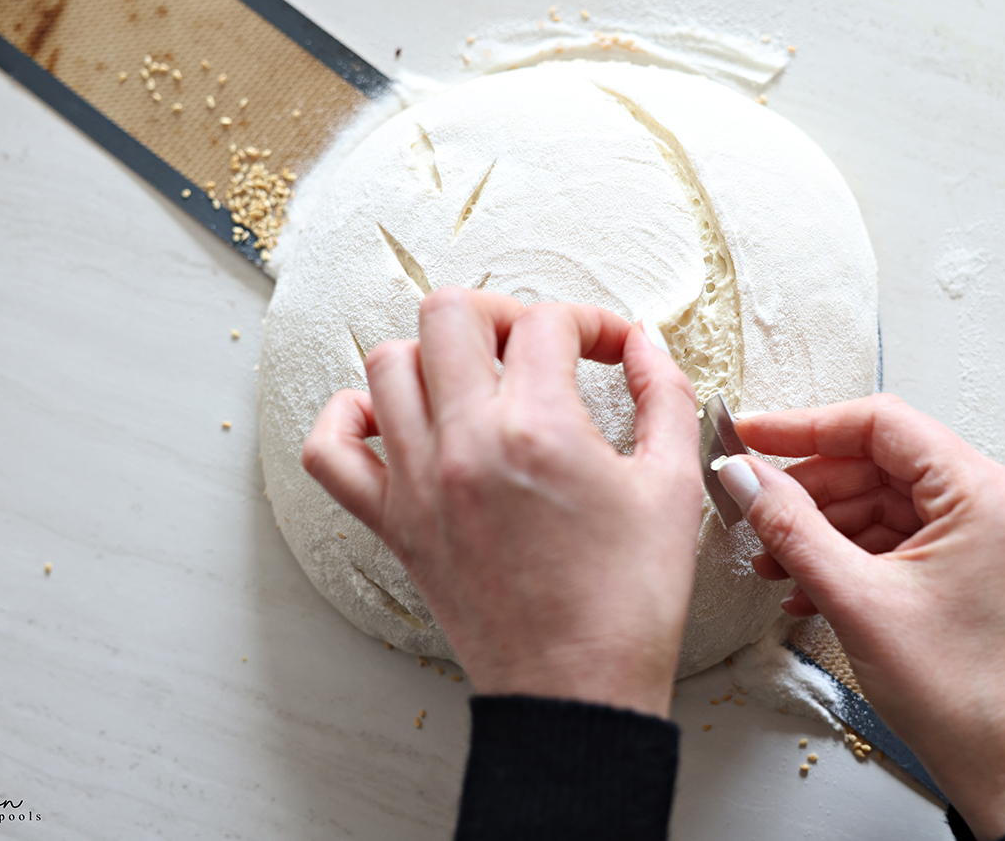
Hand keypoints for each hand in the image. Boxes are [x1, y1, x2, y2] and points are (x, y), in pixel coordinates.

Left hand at [301, 288, 702, 717]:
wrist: (576, 692)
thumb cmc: (628, 604)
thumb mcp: (673, 488)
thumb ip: (666, 398)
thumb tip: (647, 347)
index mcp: (538, 430)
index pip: (549, 324)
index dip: (593, 322)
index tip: (612, 349)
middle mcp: (465, 444)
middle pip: (450, 314)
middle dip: (503, 313)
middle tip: (537, 346)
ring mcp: (417, 483)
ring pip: (387, 364)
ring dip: (436, 355)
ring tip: (477, 381)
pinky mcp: (393, 523)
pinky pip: (331, 449)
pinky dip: (350, 418)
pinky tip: (394, 420)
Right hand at [720, 394, 1004, 840]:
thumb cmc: (964, 700)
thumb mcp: (856, 602)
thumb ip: (791, 526)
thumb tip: (746, 476)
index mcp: (986, 496)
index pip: (882, 424)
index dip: (805, 427)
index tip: (753, 436)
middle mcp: (1002, 504)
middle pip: (882, 463)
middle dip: (811, 488)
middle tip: (754, 504)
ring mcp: (997, 537)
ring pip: (890, 502)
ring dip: (828, 527)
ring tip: (776, 559)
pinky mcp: (986, 567)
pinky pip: (909, 538)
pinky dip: (858, 553)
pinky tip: (811, 583)